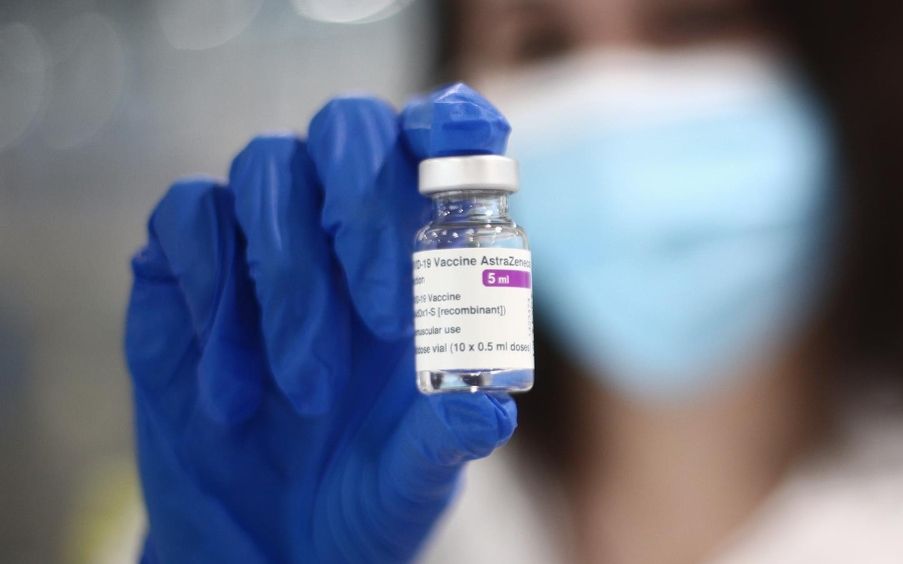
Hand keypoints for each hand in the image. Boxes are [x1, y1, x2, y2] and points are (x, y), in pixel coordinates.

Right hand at [125, 84, 514, 562]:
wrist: (270, 545)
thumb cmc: (365, 491)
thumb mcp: (417, 475)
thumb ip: (447, 437)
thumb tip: (484, 407)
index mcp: (423, 252)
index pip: (439, 143)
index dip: (450, 125)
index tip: (454, 147)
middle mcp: (343, 223)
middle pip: (348, 126)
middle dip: (366, 205)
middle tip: (386, 320)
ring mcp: (262, 236)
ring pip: (267, 167)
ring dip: (292, 279)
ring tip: (310, 390)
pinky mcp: (186, 266)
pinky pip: (188, 215)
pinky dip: (212, 289)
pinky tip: (234, 387)